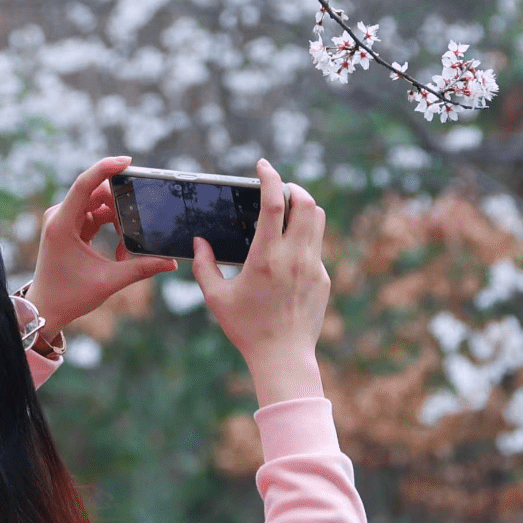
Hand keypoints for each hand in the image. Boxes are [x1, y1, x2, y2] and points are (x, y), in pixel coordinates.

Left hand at [25, 156, 176, 331]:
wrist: (46, 309)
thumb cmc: (69, 296)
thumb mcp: (109, 282)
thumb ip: (141, 268)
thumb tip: (171, 263)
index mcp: (62, 224)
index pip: (84, 184)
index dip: (106, 168)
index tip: (127, 162)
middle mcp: (59, 216)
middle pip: (95, 193)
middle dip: (121, 206)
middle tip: (139, 224)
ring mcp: (62, 220)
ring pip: (97, 204)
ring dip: (117, 220)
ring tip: (127, 247)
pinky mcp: (68, 227)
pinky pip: (93, 215)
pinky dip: (110, 227)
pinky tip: (121, 249)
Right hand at [191, 159, 329, 406]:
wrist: (283, 357)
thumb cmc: (246, 329)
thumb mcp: (216, 298)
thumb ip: (203, 266)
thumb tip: (199, 242)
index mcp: (266, 258)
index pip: (274, 204)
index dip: (270, 177)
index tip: (262, 165)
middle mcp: (294, 258)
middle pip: (306, 203)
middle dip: (293, 187)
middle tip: (278, 188)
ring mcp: (313, 267)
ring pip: (318, 220)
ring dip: (303, 207)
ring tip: (287, 210)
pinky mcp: (323, 278)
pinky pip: (316, 247)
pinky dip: (304, 237)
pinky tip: (287, 251)